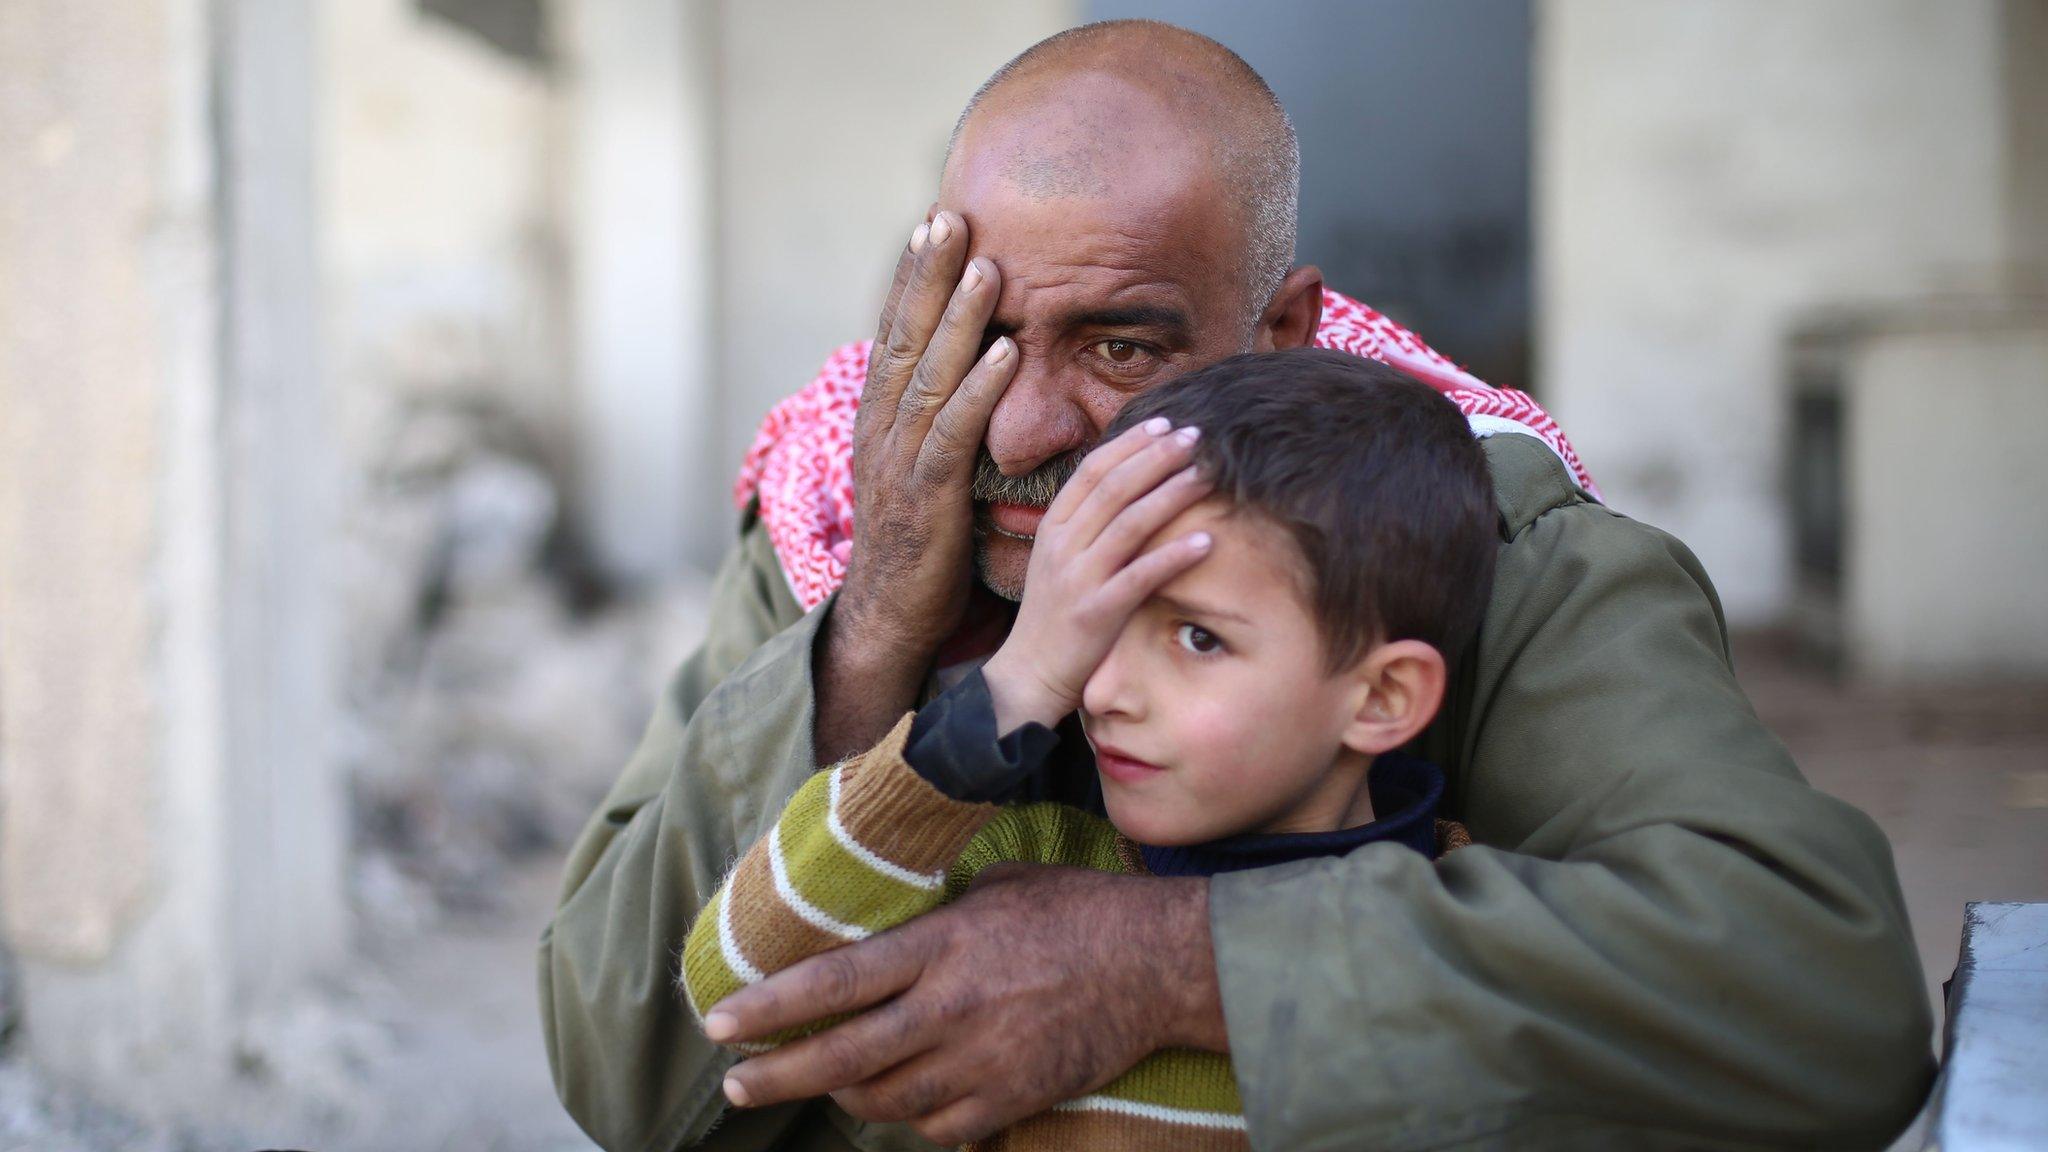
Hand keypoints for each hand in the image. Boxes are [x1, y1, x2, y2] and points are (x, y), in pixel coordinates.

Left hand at [706, 865, 1224, 1146]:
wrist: (1158, 965)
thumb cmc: (1077, 911)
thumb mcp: (997, 886)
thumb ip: (935, 914)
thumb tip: (884, 919)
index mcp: (940, 946)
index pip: (832, 985)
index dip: (768, 1009)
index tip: (720, 1023)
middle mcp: (949, 1009)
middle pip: (840, 1057)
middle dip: (775, 1076)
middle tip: (736, 1085)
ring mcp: (980, 1062)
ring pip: (883, 1101)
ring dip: (845, 1097)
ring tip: (825, 1085)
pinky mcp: (1012, 1099)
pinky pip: (939, 1129)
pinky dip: (914, 1120)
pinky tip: (906, 1103)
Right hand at [816, 211, 1015, 759]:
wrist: (889, 616)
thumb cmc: (919, 541)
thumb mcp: (923, 466)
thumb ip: (939, 417)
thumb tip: (966, 369)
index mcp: (880, 417)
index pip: (895, 333)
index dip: (912, 277)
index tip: (934, 222)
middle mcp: (880, 428)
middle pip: (904, 336)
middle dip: (927, 274)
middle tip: (948, 215)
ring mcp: (897, 461)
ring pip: (927, 375)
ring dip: (957, 318)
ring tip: (984, 266)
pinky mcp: (926, 496)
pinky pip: (952, 432)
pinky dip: (979, 389)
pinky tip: (1006, 352)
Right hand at [980, 420, 1213, 732]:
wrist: (1029, 673)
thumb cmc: (1054, 614)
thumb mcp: (1059, 559)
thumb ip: (1086, 523)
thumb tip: (1126, 483)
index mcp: (1053, 527)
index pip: (1092, 471)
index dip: (1130, 444)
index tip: (1164, 424)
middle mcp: (1063, 545)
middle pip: (1114, 487)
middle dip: (1157, 457)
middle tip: (1195, 436)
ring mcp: (1078, 577)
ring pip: (1129, 523)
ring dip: (1171, 494)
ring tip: (1207, 475)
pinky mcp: (1096, 612)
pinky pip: (1140, 576)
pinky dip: (1174, 556)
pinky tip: (1207, 540)